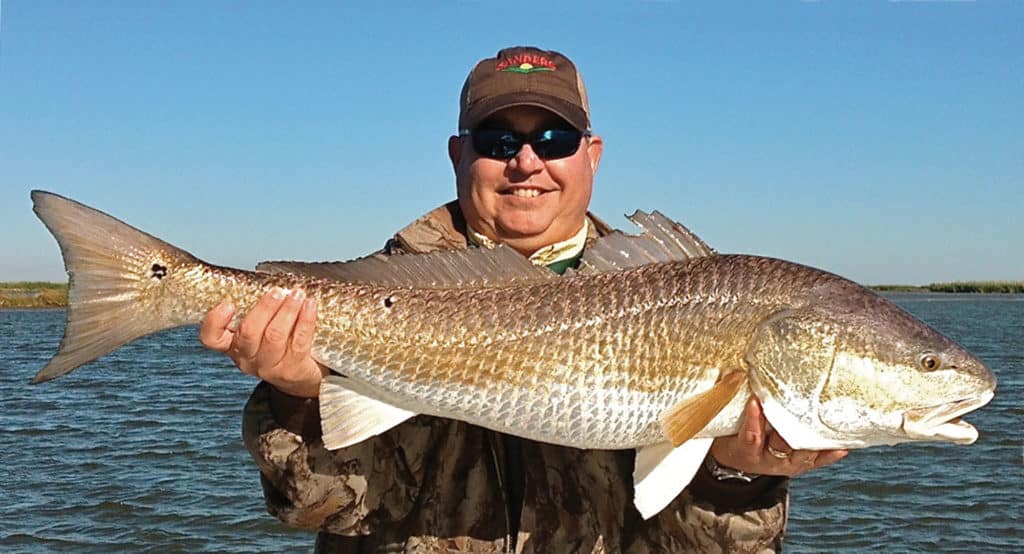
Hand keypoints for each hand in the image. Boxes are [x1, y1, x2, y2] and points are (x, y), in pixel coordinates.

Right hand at [199, 287, 326, 397]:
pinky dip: (306, 319)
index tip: (227, 304)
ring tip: (297, 294)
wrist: (299, 376)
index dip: (214, 322)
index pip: (211, 338)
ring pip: (274, 335)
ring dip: (287, 310)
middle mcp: (246, 358)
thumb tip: (266, 279)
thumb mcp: (259, 329)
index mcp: (232, 345)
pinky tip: (310, 305)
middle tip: (277, 291)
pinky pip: (300, 340)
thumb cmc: (277, 344)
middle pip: (248, 333)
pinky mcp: (293, 369)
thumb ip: (256, 310)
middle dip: (264, 308)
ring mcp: (269, 366)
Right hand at [710, 397, 847, 477]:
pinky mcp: (801, 466)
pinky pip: (818, 462)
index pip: (750, 435)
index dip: (753, 420)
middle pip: (781, 444)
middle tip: (796, 407)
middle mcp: (768, 460)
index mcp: (746, 450)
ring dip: (814, 438)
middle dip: (788, 426)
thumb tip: (730, 371)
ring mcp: (787, 464)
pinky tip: (843, 446)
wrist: (739, 460)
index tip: (755, 401)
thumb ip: (728, 401)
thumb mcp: (725, 425)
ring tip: (828, 423)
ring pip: (803, 453)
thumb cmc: (732, 438)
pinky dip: (830, 454)